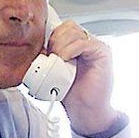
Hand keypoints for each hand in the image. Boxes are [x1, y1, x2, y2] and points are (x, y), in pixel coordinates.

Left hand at [45, 21, 118, 135]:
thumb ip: (49, 54)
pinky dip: (70, 49)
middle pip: (68, 26)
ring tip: (59, 61)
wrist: (85, 110)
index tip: (44, 50)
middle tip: (52, 57)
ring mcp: (96, 46)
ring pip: (74, 32)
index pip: (63, 27)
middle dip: (55, 40)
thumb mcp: (53, 69)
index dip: (51, 36)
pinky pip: (83, 42)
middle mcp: (87, 42)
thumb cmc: (71, 93)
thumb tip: (36, 44)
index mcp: (76, 44)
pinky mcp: (103, 52)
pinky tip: (66, 60)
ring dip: (61, 45)